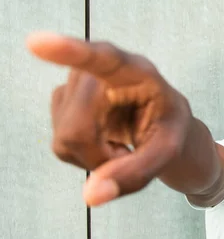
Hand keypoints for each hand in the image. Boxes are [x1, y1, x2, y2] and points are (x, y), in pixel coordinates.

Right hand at [27, 32, 191, 205]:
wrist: (162, 126)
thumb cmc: (170, 130)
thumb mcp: (168, 154)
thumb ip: (136, 174)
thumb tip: (91, 196)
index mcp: (138, 72)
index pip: (103, 59)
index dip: (70, 52)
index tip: (38, 43)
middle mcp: (101, 71)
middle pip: (77, 128)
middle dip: (100, 156)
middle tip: (128, 155)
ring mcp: (77, 83)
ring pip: (65, 139)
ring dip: (94, 157)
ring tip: (121, 145)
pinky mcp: (62, 100)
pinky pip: (61, 145)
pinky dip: (84, 156)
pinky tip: (105, 143)